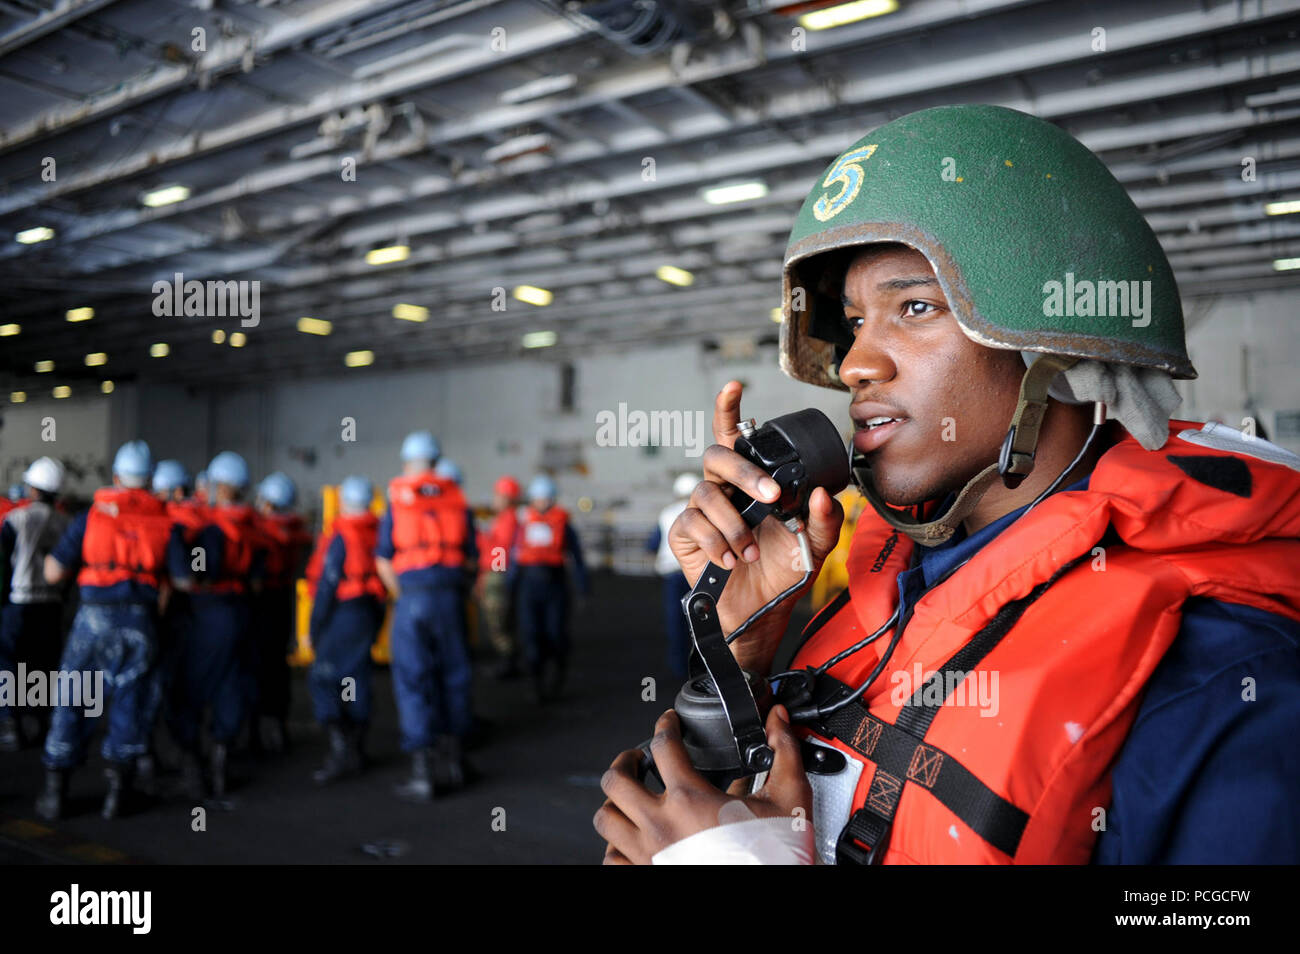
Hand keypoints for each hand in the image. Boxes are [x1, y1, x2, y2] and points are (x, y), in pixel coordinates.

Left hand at [593, 705, 810, 864]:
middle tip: (636, 758)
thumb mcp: (788, 798)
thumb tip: (779, 720)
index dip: (665, 725)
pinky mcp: (644, 874)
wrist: (773, 895)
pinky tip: (629, 838)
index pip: (663, 745)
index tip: (668, 723)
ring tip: (627, 794)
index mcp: (690, 799)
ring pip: (606, 819)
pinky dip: (615, 844)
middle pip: (616, 780)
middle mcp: (661, 826)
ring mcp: (647, 854)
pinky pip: (611, 858)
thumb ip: (784, 753)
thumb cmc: (775, 857)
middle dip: (624, 761)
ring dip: (614, 802)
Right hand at [669, 381, 843, 668]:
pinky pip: (692, 524)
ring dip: (733, 523)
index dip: (729, 410)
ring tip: (749, 550)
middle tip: (769, 498)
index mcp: (751, 482)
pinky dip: (715, 542)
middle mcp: (723, 489)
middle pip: (717, 457)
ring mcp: (700, 510)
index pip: (735, 437)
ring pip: (705, 493)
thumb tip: (821, 494)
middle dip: (744, 473)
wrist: (761, 611)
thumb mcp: (816, 545)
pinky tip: (731, 559)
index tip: (734, 387)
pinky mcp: (683, 534)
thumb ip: (824, 519)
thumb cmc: (784, 571)